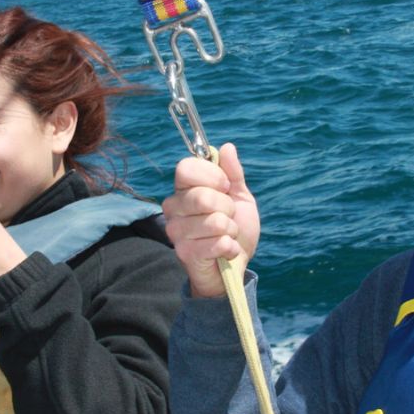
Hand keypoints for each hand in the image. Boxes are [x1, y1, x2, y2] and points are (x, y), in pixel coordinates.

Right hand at [161, 143, 259, 297]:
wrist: (235, 266)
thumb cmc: (235, 229)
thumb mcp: (240, 197)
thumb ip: (233, 173)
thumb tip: (227, 147)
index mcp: (184, 189)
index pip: (186, 168)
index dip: (212, 175)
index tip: (225, 187)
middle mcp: (173, 207)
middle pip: (201, 196)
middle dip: (227, 208)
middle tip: (229, 217)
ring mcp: (176, 231)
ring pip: (214, 221)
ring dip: (230, 230)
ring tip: (226, 235)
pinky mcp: (184, 252)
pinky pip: (218, 242)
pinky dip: (230, 247)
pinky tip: (225, 251)